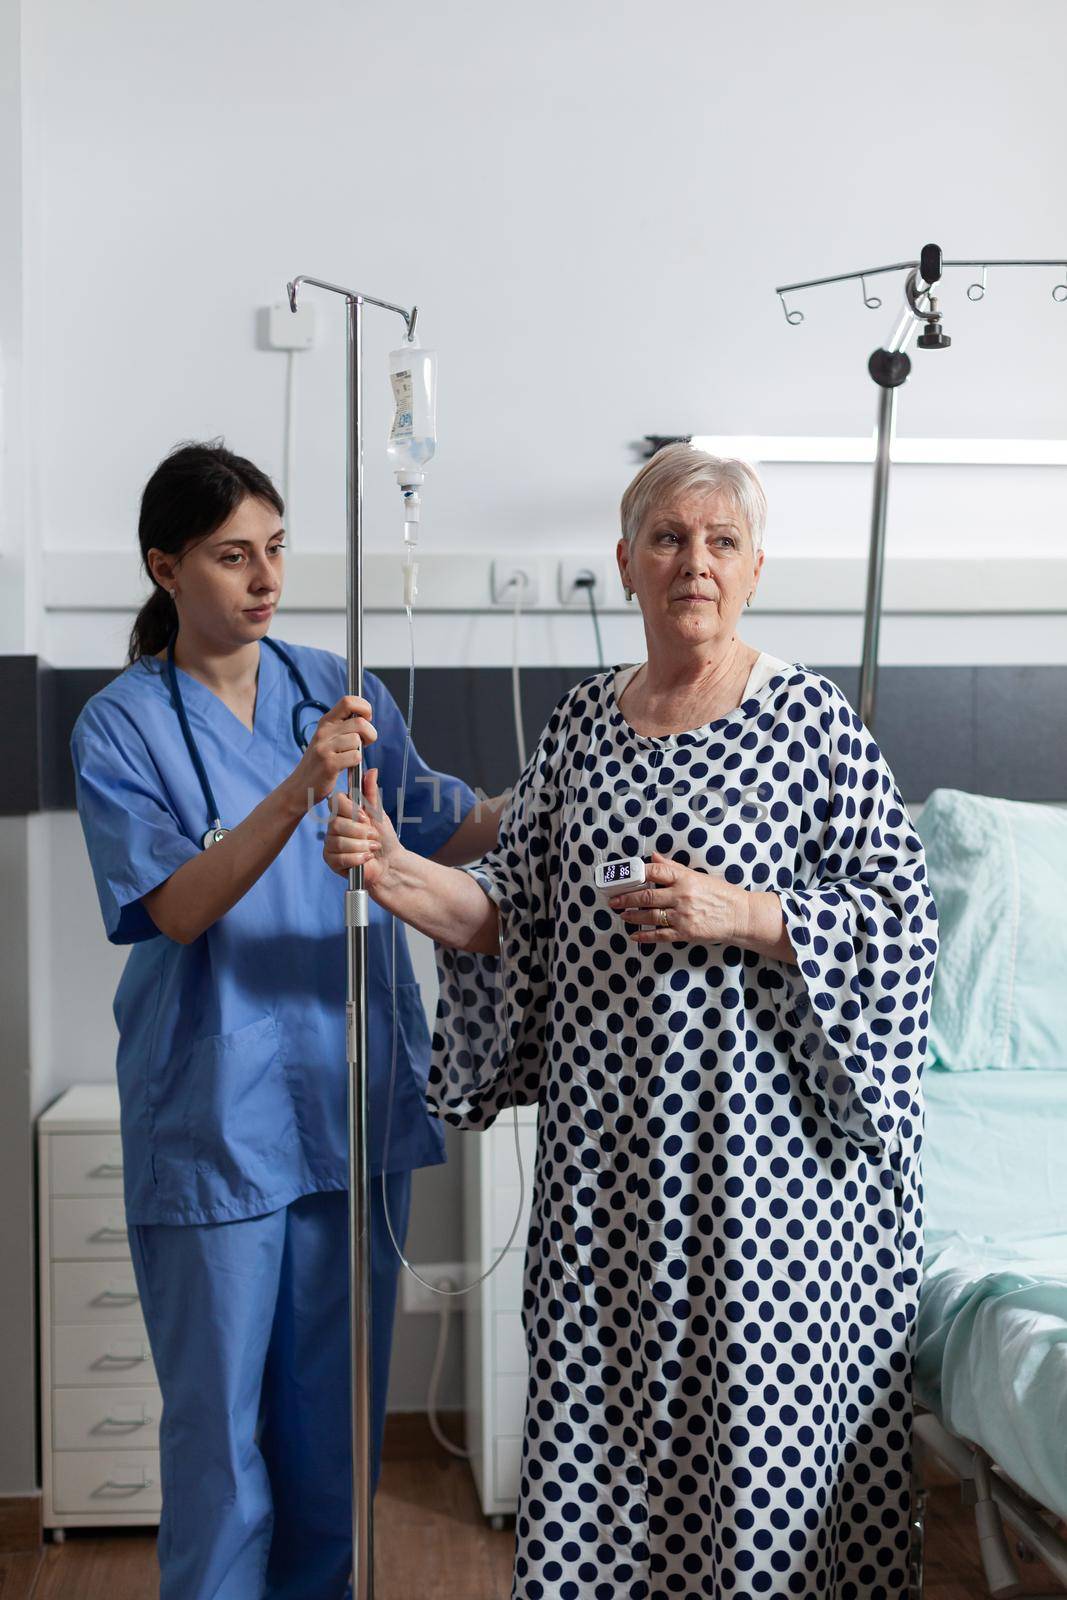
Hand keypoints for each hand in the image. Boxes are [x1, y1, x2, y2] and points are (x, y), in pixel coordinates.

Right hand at [287, 695, 376, 809]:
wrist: (300, 786)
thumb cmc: (320, 762)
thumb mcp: (327, 738)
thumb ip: (343, 726)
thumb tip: (366, 717)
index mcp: (326, 722)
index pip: (348, 700)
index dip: (364, 708)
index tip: (366, 719)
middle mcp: (323, 732)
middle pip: (360, 722)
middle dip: (370, 734)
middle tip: (365, 743)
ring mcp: (324, 748)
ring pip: (357, 740)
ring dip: (360, 750)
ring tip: (350, 757)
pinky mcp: (329, 764)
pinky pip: (355, 756)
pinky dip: (356, 762)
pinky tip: (346, 766)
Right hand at [323, 768, 403, 889]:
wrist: (389, 862)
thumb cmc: (383, 837)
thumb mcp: (378, 812)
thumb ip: (371, 793)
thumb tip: (371, 770)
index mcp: (343, 811)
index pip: (335, 802)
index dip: (350, 810)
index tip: (365, 817)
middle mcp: (333, 826)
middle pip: (335, 824)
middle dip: (359, 831)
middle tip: (373, 835)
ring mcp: (330, 843)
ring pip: (338, 841)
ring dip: (361, 846)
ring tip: (372, 848)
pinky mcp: (331, 860)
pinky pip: (339, 857)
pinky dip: (357, 858)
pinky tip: (366, 858)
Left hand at [608, 850, 748, 944]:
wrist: (740, 916)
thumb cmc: (721, 894)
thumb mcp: (698, 876)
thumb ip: (674, 868)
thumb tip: (654, 857)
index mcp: (685, 878)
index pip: (655, 871)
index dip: (637, 873)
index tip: (624, 877)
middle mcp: (682, 896)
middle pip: (646, 895)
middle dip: (626, 898)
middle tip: (614, 900)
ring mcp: (682, 916)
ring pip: (649, 916)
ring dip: (632, 916)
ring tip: (622, 915)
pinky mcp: (685, 933)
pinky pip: (660, 935)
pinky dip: (645, 936)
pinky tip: (635, 935)